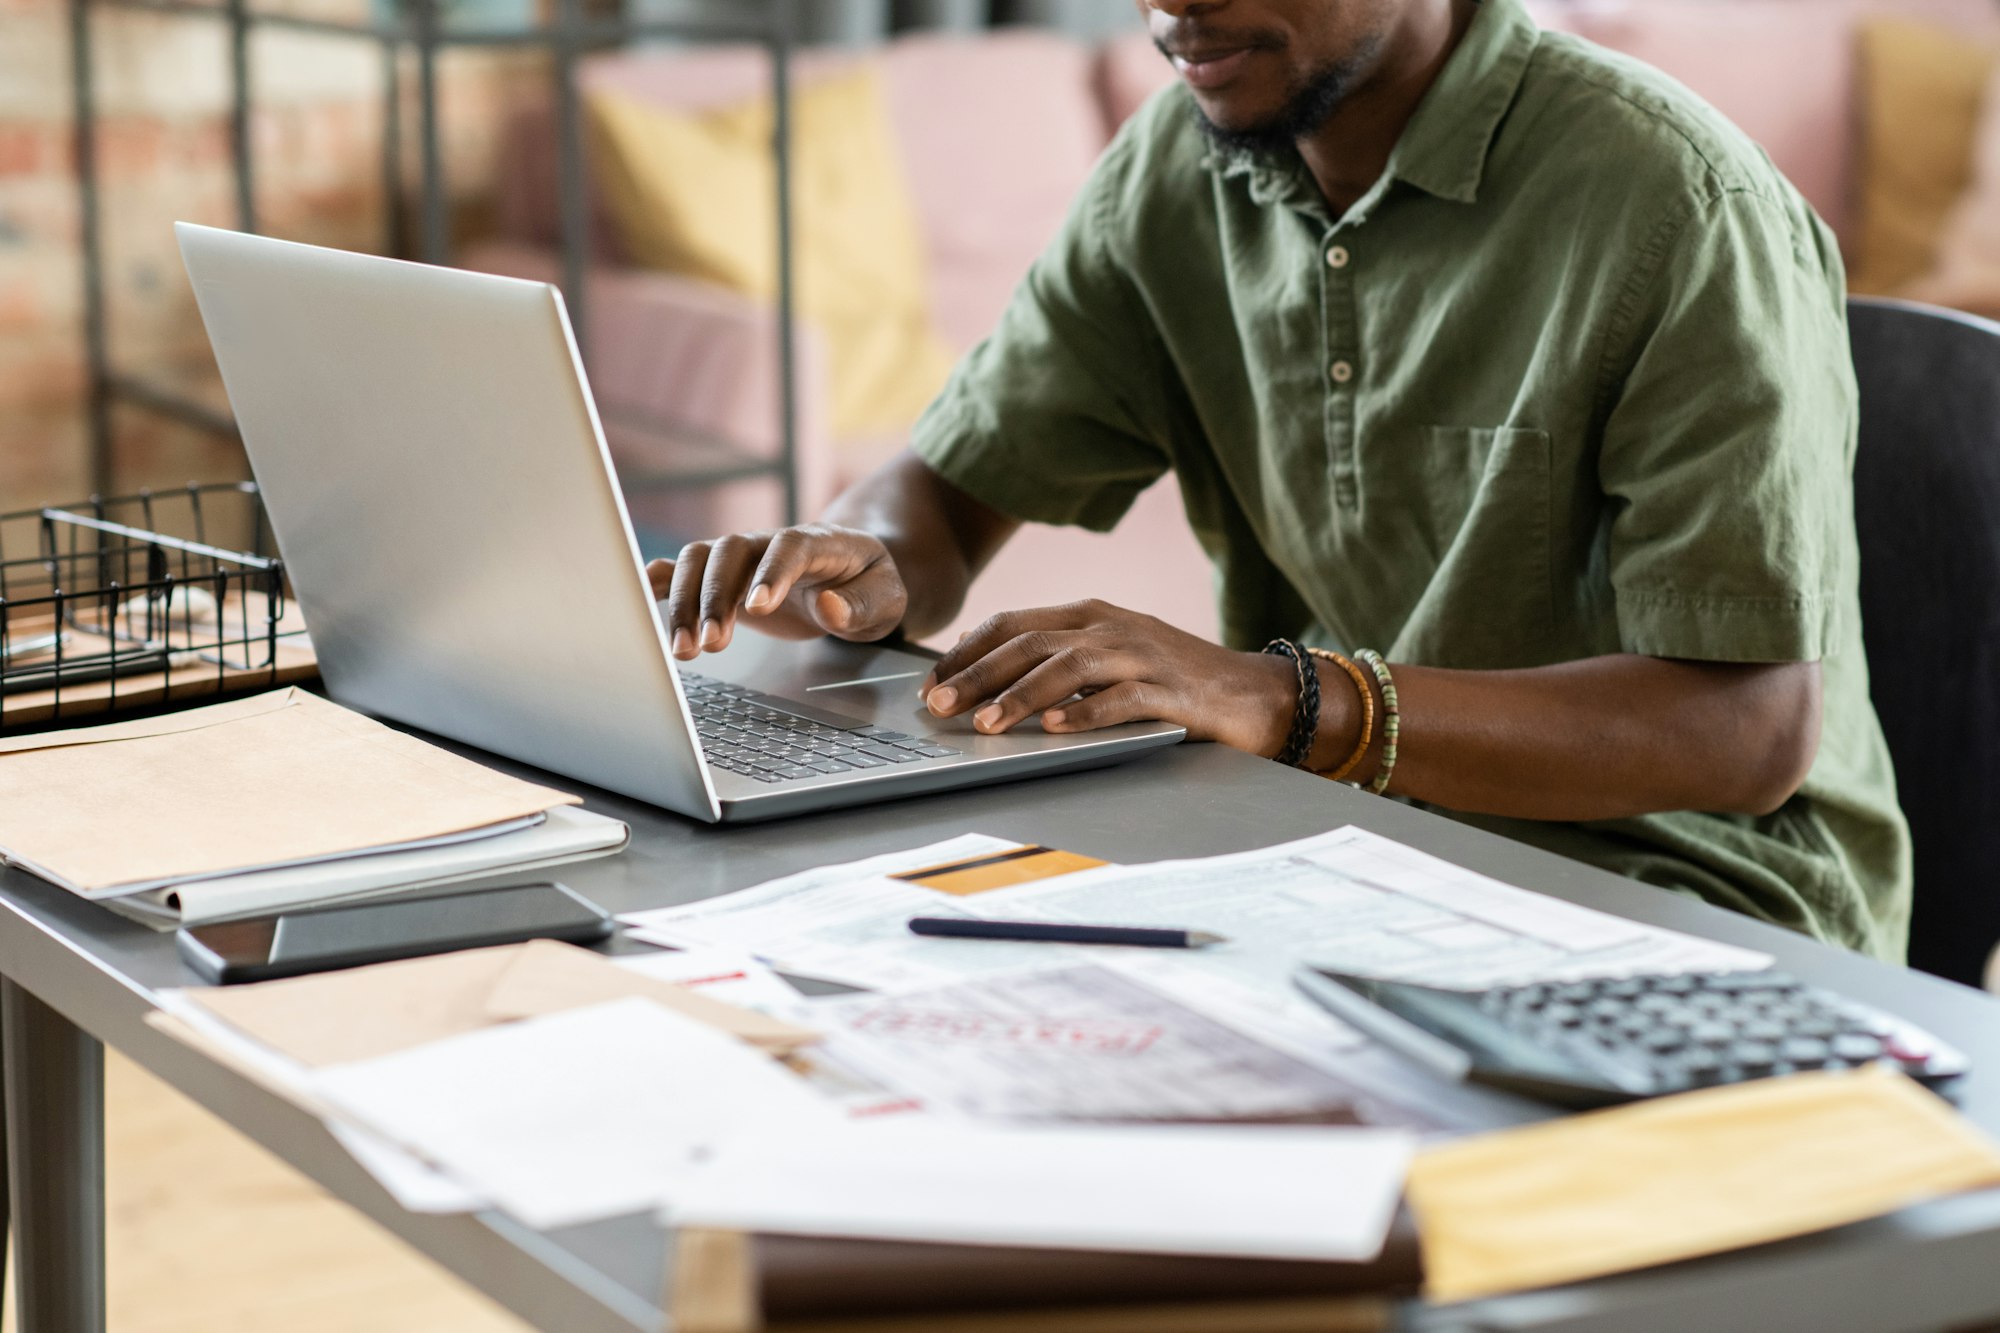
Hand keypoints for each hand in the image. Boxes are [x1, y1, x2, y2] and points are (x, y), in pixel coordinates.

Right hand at [646, 524, 908, 659]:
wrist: (853, 573)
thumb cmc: (870, 585)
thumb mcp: (887, 598)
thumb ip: (863, 604)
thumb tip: (829, 607)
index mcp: (819, 542)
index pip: (790, 547)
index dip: (771, 573)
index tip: (758, 609)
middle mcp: (771, 541)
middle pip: (731, 552)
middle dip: (715, 597)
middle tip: (710, 646)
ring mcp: (744, 555)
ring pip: (700, 561)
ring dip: (685, 602)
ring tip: (684, 650)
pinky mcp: (725, 575)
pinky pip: (684, 568)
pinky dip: (658, 580)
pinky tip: (637, 599)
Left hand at [919, 599, 1298, 754]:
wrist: (1257, 694)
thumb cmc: (1173, 683)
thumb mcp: (1108, 660)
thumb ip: (1056, 659)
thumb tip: (985, 676)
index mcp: (1090, 615)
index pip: (1013, 622)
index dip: (967, 651)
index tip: (930, 683)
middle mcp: (1111, 627)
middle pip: (1031, 642)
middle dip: (978, 674)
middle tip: (940, 706)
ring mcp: (1142, 656)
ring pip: (1068, 666)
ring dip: (1021, 695)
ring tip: (985, 724)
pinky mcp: (1171, 691)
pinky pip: (1121, 699)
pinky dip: (1084, 712)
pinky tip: (1054, 728)